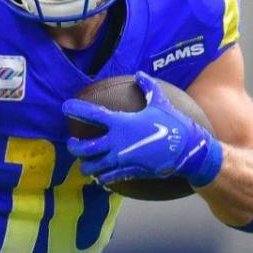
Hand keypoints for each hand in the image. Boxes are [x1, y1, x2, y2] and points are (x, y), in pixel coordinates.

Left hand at [64, 73, 222, 186]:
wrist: (186, 152)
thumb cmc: (173, 125)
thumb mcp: (161, 103)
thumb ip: (148, 88)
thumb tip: (140, 74)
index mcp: (121, 123)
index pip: (91, 114)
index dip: (75, 109)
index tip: (65, 107)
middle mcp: (116, 143)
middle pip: (83, 148)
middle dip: (73, 146)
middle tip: (73, 143)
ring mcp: (120, 160)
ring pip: (91, 167)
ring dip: (86, 164)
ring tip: (86, 161)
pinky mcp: (127, 173)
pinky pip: (106, 178)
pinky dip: (101, 177)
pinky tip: (101, 175)